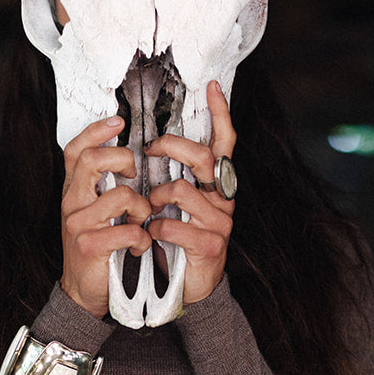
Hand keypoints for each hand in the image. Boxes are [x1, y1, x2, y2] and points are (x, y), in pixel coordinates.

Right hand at [60, 116, 152, 317]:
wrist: (82, 290)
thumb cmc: (95, 249)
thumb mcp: (93, 213)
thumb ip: (102, 187)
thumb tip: (126, 156)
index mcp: (74, 191)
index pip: (76, 151)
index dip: (95, 132)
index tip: (118, 121)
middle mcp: (72, 203)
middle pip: (90, 161)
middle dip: (121, 159)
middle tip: (135, 171)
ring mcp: (78, 225)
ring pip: (118, 197)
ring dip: (141, 207)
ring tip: (143, 220)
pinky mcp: (89, 246)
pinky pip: (125, 231)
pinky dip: (140, 238)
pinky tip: (139, 245)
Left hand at [146, 81, 235, 306]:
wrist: (189, 287)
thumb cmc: (180, 240)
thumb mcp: (180, 205)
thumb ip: (177, 177)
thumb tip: (157, 143)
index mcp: (216, 185)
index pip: (224, 142)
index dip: (220, 114)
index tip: (211, 87)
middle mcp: (224, 199)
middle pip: (202, 157)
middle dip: (172, 147)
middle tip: (150, 150)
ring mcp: (221, 222)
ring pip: (183, 190)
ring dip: (156, 198)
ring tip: (149, 210)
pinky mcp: (211, 245)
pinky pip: (176, 224)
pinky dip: (156, 228)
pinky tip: (152, 235)